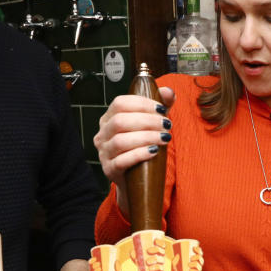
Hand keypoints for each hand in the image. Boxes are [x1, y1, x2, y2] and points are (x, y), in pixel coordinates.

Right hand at [94, 86, 174, 215]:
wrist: (135, 178)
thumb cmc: (143, 146)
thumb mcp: (151, 124)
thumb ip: (160, 106)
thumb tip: (168, 92)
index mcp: (109, 118)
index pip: (120, 103)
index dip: (142, 104)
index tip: (161, 109)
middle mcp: (102, 134)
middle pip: (120, 121)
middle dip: (147, 121)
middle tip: (167, 125)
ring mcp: (104, 153)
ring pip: (120, 141)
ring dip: (146, 137)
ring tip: (164, 138)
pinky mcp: (109, 169)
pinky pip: (121, 161)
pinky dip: (139, 154)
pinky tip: (154, 152)